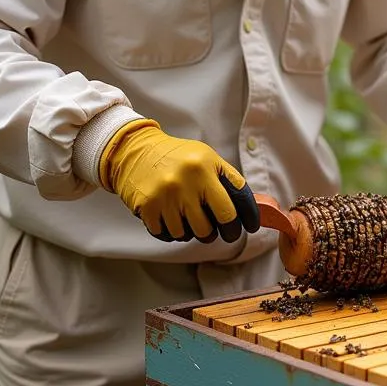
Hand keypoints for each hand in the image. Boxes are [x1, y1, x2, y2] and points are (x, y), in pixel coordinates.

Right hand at [99, 119, 259, 242]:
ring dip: (191, 231)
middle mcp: (187, 181)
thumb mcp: (206, 157)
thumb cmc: (177, 156)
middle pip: (211, 227)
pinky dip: (172, 232)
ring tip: (188, 218)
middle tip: (216, 230)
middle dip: (218, 232)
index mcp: (206, 167)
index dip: (247, 219)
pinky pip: (167, 235)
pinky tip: (171, 218)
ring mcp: (166, 196)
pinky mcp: (148, 208)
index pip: (235, 203)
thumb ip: (227, 179)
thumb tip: (249, 208)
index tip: (250, 228)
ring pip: (188, 234)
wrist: (136, 150)